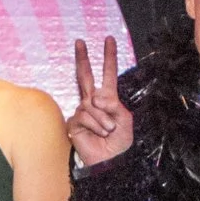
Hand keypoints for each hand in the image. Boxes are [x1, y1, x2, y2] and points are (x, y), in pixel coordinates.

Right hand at [67, 37, 133, 166]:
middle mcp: (93, 102)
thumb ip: (115, 105)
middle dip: (83, 58)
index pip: (107, 74)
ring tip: (108, 131)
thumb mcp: (125, 120)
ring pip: (91, 105)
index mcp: (108, 99)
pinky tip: (99, 134)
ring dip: (103, 119)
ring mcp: (82, 111)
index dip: (109, 57)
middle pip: (85, 76)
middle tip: (80, 41)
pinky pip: (85, 116)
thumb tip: (97, 99)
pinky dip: (95, 125)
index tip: (109, 39)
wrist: (110, 161)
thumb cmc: (120, 142)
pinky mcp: (74, 123)